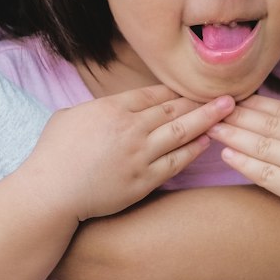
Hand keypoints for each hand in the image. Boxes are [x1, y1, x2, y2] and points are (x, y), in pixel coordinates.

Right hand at [31, 87, 234, 223]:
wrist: (51, 193)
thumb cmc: (53, 154)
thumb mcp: (69, 116)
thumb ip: (96, 108)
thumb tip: (112, 107)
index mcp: (111, 110)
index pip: (153, 94)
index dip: (176, 90)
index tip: (193, 86)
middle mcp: (130, 129)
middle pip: (173, 109)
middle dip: (201, 99)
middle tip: (227, 92)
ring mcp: (139, 155)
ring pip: (181, 132)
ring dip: (207, 120)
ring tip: (228, 111)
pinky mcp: (143, 181)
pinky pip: (176, 162)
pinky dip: (193, 150)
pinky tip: (208, 141)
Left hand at [209, 95, 279, 248]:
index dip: (255, 103)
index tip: (232, 99)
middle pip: (271, 124)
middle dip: (238, 115)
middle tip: (212, 109)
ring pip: (264, 146)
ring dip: (234, 135)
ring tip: (212, 128)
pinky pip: (266, 174)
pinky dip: (243, 163)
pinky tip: (227, 154)